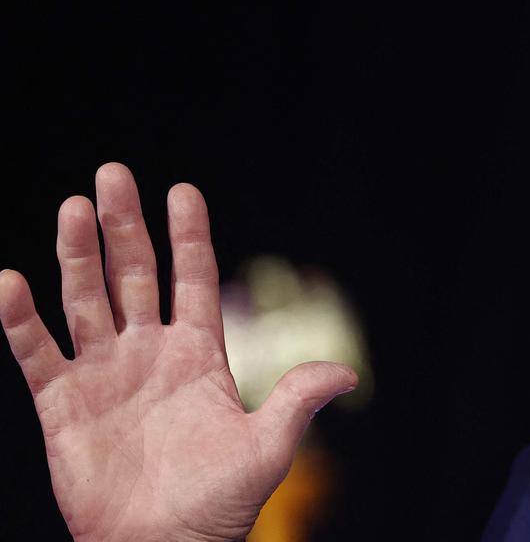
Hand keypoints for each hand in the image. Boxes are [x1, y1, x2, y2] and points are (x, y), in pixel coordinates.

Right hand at [0, 163, 357, 541]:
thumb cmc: (220, 504)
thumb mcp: (267, 448)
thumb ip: (297, 400)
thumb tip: (346, 374)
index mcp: (199, 354)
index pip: (192, 279)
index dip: (188, 236)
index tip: (182, 190)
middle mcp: (149, 353)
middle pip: (133, 274)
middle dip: (123, 226)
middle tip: (113, 174)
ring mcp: (104, 374)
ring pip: (85, 300)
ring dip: (76, 255)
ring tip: (73, 207)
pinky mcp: (63, 405)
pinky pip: (37, 352)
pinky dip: (20, 319)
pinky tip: (10, 282)